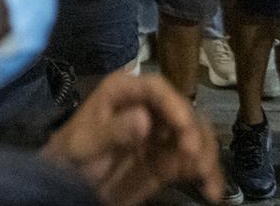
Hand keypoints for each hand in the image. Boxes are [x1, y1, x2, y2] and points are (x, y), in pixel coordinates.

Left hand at [42, 71, 225, 205]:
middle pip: (183, 111)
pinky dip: (207, 174)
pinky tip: (212, 190)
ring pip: (195, 134)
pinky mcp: (167, 159)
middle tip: (194, 158)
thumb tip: (144, 119)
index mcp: (124, 91)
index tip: (185, 127)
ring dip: (206, 154)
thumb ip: (113, 132)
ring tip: (205, 178)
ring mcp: (160, 133)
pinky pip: (194, 161)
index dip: (175, 105)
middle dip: (194, 133)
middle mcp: (148, 106)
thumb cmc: (68, 156)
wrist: (67, 186)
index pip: (156, 89)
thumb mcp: (84, 144)